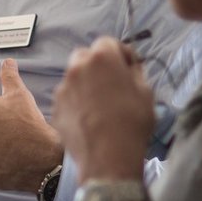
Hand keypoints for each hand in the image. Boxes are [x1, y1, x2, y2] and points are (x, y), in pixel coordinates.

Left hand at [51, 38, 155, 182]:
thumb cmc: (132, 122)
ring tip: (101, 105)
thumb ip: (134, 71)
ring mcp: (63, 88)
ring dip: (86, 84)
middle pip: (86, 56)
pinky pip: (68, 98)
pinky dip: (77, 102)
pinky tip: (90, 119)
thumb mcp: (145, 92)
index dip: (120, 54)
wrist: (108, 157)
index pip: (108, 42)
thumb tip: (127, 66)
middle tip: (113, 83)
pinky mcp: (56, 107)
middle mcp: (77, 67)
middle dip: (99, 65)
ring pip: (75, 78)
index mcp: (102, 58)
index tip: (128, 68)